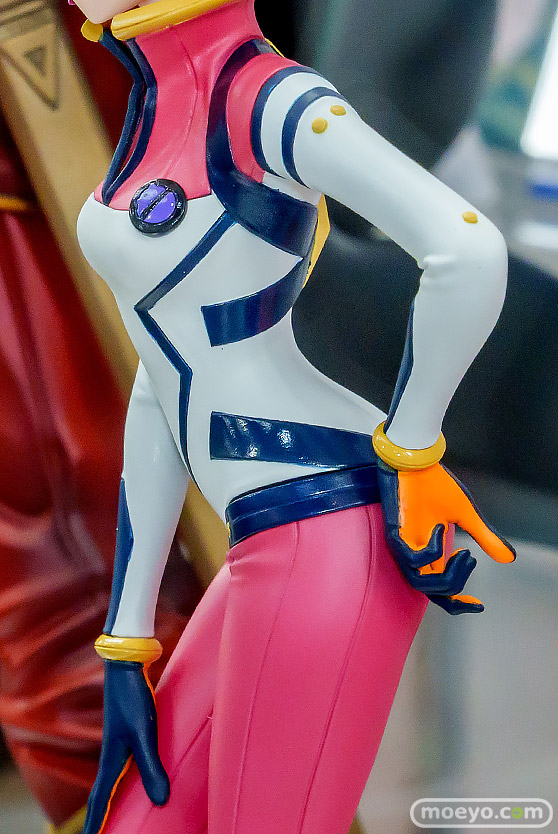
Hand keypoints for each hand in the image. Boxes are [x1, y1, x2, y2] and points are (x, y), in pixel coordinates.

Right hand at [83, 660, 169, 833]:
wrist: (127, 666)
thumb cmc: (133, 698)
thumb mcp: (144, 734)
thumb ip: (151, 767)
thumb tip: (162, 801)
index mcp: (110, 759)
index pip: (100, 800)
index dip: (96, 823)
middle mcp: (111, 754)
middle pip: (102, 794)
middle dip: (100, 816)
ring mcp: (120, 743)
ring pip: (112, 781)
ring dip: (109, 801)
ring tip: (111, 817)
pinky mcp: (130, 733)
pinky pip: (122, 768)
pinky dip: (123, 783)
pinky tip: (134, 781)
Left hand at [377, 461, 515, 613]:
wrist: (417, 462)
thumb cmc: (436, 486)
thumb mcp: (467, 515)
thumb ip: (484, 537)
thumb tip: (508, 558)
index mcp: (430, 553)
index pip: (440, 590)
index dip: (457, 603)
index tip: (477, 604)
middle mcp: (415, 554)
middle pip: (433, 593)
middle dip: (456, 586)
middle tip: (471, 559)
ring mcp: (404, 546)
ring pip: (421, 584)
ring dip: (448, 574)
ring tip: (464, 552)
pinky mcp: (395, 535)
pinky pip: (413, 559)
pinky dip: (432, 550)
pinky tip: (440, 528)